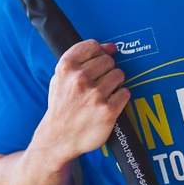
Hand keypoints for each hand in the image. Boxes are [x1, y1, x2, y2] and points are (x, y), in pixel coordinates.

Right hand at [39, 40, 129, 160]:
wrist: (58, 138)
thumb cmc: (61, 106)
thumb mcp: (60, 79)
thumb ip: (81, 59)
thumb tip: (110, 47)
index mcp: (66, 67)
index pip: (93, 46)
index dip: (98, 53)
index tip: (97, 62)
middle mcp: (80, 79)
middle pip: (108, 60)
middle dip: (107, 71)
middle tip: (99, 84)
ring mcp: (95, 95)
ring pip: (119, 75)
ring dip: (115, 84)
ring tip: (104, 94)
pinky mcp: (108, 110)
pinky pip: (125, 93)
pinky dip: (120, 98)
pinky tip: (109, 104)